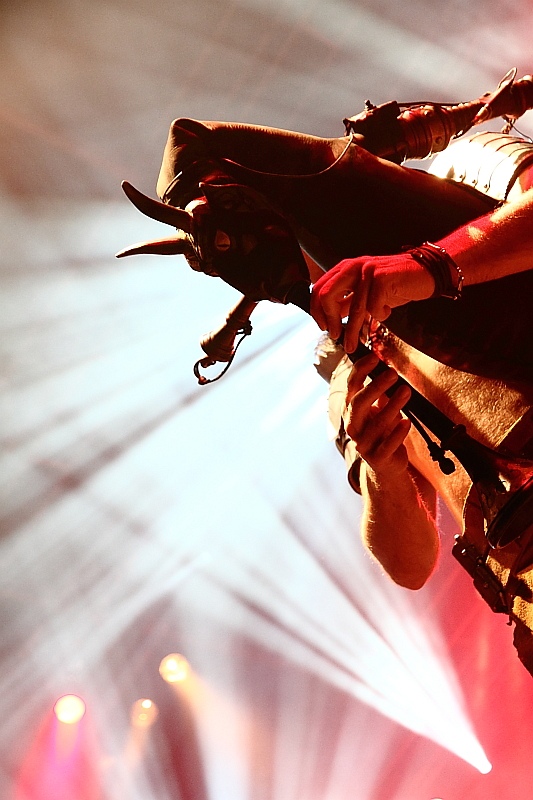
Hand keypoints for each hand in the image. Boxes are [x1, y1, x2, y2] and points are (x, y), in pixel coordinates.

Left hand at [311, 253, 434, 352]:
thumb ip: (348, 301)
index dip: (317, 310)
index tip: (323, 326)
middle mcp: (354, 267)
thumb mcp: (366, 291)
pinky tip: (386, 312)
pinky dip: (380, 316)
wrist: (426, 272)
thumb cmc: (396, 283)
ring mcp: (368, 271)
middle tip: (334, 334)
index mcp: (346, 268)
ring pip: (353, 308)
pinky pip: (374, 307)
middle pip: (327, 295)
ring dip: (352, 331)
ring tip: (352, 345)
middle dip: (329, 319)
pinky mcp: (383, 279)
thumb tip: (331, 317)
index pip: (319, 288)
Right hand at [344, 352, 411, 475]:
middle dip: (374, 387)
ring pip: (376, 424)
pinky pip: (388, 445)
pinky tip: (406, 422)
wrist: (385, 464)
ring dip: (392, 406)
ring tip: (406, 391)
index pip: (351, 388)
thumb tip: (387, 368)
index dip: (360, 371)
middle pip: (358, 404)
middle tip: (392, 373)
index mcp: (351, 411)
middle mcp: (353, 426)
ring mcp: (364, 443)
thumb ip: (382, 393)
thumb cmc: (382, 431)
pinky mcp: (378, 458)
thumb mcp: (380, 410)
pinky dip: (398, 433)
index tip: (374, 357)